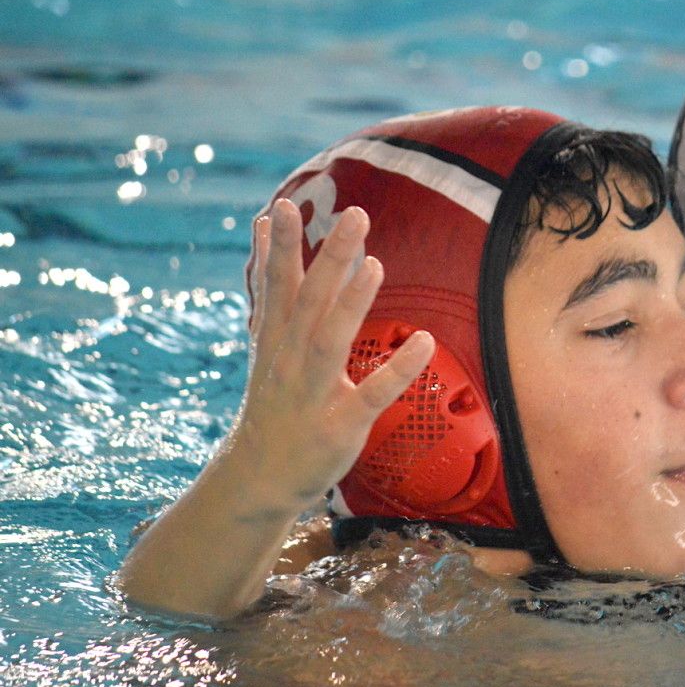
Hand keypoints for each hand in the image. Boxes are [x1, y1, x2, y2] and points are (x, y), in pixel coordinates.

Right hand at [231, 198, 434, 515]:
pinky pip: (372, 395)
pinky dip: (398, 369)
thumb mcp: (266, 340)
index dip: (279, 248)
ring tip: (376, 264)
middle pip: (310, 302)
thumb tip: (262, 226)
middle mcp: (291, 360)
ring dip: (353, 303)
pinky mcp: (340, 425)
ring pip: (331, 341)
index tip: (283, 208)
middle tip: (354, 215)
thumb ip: (272, 284)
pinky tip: (424, 342)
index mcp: (277, 339)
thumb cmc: (273, 400)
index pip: (278, 285)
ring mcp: (314, 393)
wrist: (258, 479)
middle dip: (330, 258)